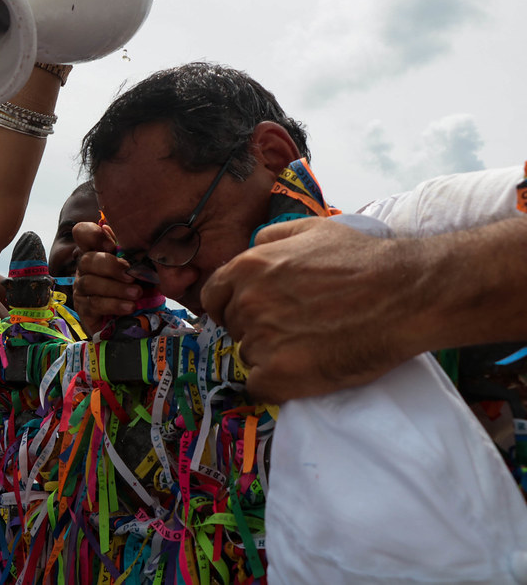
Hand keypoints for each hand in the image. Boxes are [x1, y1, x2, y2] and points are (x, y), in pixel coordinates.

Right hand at [71, 222, 141, 335]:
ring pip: (89, 283)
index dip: (92, 235)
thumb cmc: (139, 287)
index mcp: (98, 251)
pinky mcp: (83, 309)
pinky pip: (93, 304)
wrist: (138, 320)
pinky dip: (113, 304)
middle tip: (131, 275)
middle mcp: (85, 268)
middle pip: (86, 259)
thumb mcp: (141, 268)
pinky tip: (129, 307)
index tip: (111, 245)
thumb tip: (140, 240)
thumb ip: (136, 254)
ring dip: (115, 288)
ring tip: (136, 294)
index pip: (82, 233)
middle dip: (110, 266)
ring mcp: (81, 288)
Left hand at [201, 217, 413, 402]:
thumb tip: (254, 246)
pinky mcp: (279, 374)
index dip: (230, 306)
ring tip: (307, 347)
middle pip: (233, 327)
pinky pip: (258, 387)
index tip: (249, 314)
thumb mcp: (312, 229)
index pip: (213, 297)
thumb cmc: (362, 260)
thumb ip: (273, 236)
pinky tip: (299, 374)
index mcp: (247, 268)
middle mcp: (246, 303)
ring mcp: (261, 339)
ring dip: (269, 356)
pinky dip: (274, 384)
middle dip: (254, 329)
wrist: (402, 295)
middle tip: (291, 330)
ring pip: (248, 356)